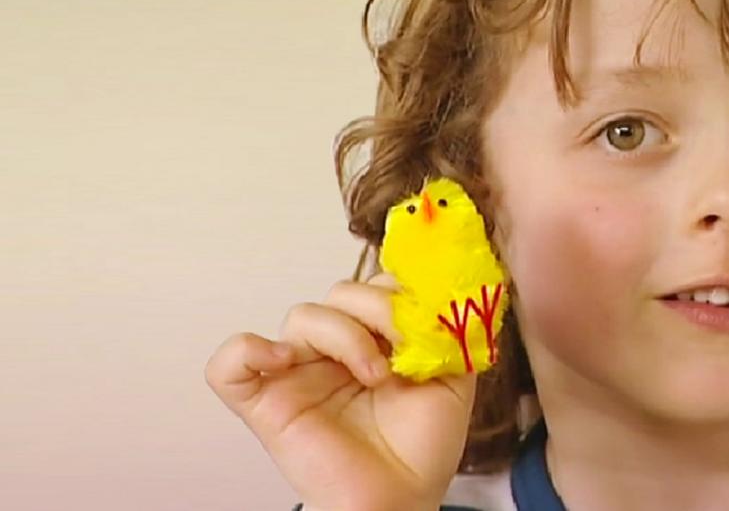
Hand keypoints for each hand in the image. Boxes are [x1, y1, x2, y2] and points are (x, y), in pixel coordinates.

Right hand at [205, 274, 476, 510]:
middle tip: (399, 353)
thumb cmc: (422, 446)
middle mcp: (331, 350)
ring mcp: (295, 373)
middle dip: (376, 311)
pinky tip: (285, 362)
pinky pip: (228, 366)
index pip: (372, 285)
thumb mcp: (453, 377)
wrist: (403, 498)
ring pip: (302, 316)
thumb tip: (430, 294)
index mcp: (372, 338)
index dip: (397, 293)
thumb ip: (446, 330)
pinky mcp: (265, 404)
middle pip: (339, 293)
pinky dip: (247, 351)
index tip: (422, 323)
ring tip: (374, 375)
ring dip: (344, 336)